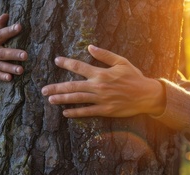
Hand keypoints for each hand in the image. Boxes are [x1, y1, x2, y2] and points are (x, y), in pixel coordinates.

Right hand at [0, 14, 27, 81]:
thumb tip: (6, 15)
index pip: (1, 35)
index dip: (9, 31)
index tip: (19, 27)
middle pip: (3, 53)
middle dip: (14, 54)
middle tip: (26, 55)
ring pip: (1, 66)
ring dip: (11, 68)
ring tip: (21, 70)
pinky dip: (3, 76)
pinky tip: (10, 78)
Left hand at [41, 45, 165, 117]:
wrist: (146, 95)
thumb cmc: (134, 77)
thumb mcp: (121, 62)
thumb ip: (104, 55)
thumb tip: (89, 47)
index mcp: (101, 73)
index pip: (79, 67)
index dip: (67, 63)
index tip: (57, 61)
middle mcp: (98, 86)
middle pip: (73, 86)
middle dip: (57, 87)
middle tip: (44, 89)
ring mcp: (101, 99)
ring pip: (77, 99)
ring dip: (62, 99)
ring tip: (50, 99)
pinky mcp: (105, 110)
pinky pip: (87, 112)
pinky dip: (75, 112)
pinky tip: (66, 112)